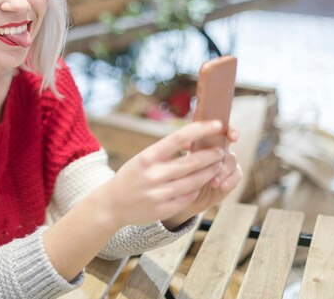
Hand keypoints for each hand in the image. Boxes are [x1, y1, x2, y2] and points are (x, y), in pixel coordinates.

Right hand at [99, 120, 230, 228]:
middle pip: (192, 162)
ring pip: (195, 181)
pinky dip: (198, 188)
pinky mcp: (164, 209)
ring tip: (217, 166)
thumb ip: (164, 152)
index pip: (178, 138)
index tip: (216, 124)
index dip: (200, 130)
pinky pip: (189, 197)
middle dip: (211, 155)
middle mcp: (153, 175)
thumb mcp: (141, 159)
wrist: (111, 205)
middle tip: (221, 151)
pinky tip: (201, 183)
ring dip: (210, 172)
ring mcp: (159, 194)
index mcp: (147, 158)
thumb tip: (191, 141)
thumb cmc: (130, 177)